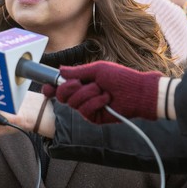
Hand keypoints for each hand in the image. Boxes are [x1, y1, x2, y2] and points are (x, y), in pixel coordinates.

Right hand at [48, 62, 162, 122]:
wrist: (138, 92)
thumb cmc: (121, 78)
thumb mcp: (97, 70)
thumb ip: (77, 71)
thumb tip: (60, 70)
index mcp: (82, 83)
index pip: (60, 87)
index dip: (51, 87)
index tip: (48, 86)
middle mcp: (82, 95)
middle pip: (62, 95)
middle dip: (68, 88)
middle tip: (80, 83)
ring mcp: (87, 107)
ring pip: (73, 102)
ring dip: (88, 93)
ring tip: (103, 90)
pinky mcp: (94, 117)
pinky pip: (84, 110)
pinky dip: (96, 102)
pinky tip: (107, 99)